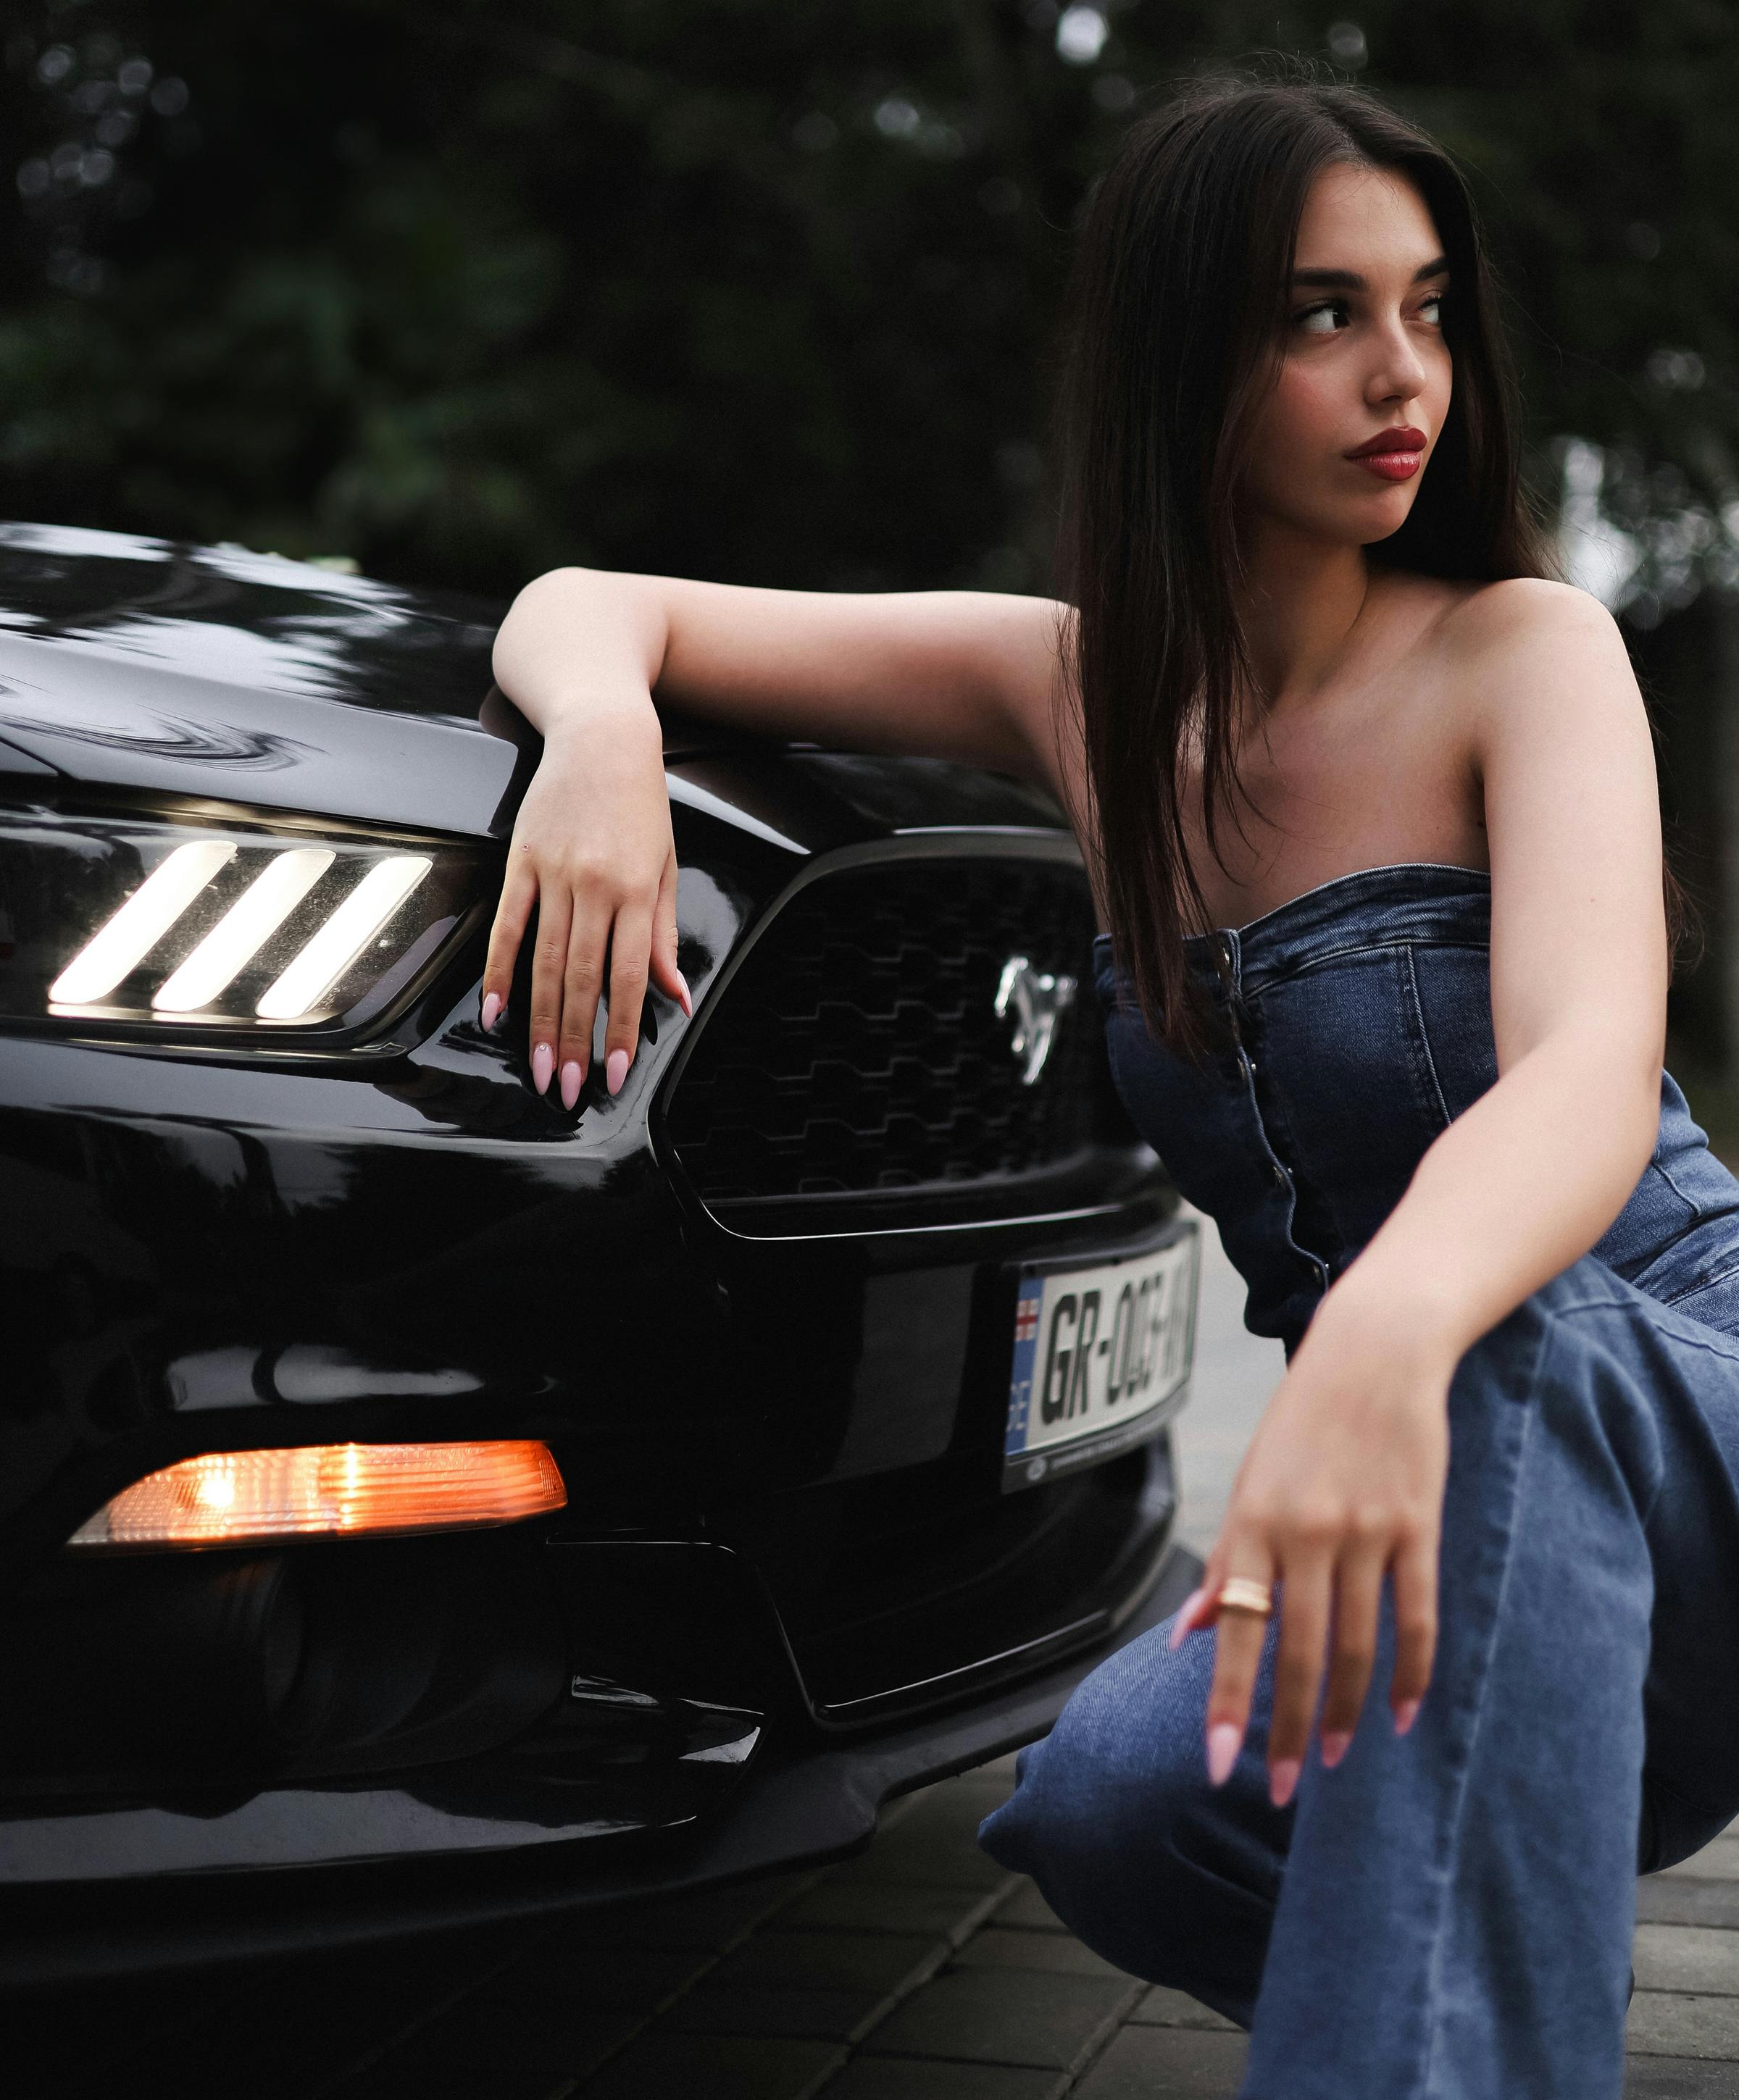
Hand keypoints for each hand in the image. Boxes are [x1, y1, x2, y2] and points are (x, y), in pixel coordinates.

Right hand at [478, 701, 691, 1106]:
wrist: (602, 734)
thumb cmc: (641, 803)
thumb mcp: (667, 866)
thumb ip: (664, 935)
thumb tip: (675, 998)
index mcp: (639, 890)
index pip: (628, 976)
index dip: (620, 1030)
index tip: (611, 1074)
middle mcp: (596, 886)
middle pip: (580, 978)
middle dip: (573, 1040)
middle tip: (564, 1089)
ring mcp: (554, 873)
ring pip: (543, 962)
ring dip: (539, 1022)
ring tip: (536, 1068)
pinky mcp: (521, 860)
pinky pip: (507, 925)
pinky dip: (500, 972)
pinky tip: (495, 1012)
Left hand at [1169, 1290, 1451, 1806]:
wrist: (1373, 1355)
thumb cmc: (1300, 1426)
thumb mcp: (1247, 1485)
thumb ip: (1225, 1564)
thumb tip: (1190, 1635)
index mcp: (1254, 1524)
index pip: (1237, 1630)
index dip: (1229, 1703)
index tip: (1219, 1766)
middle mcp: (1307, 1532)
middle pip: (1299, 1652)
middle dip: (1286, 1729)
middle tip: (1277, 1791)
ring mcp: (1367, 1532)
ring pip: (1357, 1645)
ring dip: (1344, 1712)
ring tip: (1331, 1760)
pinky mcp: (1418, 1528)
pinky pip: (1416, 1618)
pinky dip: (1411, 1674)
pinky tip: (1403, 1717)